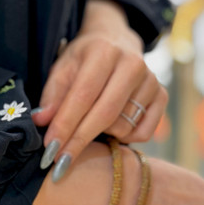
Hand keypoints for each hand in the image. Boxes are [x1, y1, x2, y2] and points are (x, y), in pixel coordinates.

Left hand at [32, 0, 167, 178]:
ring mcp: (152, 81)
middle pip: (105, 114)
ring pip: (123, 126)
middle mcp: (132, 65)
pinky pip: (142, 133)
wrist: (117, 41)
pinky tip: (112, 125)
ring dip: (101, 134)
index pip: (83, 96)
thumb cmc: (84, 58)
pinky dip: (124, 137)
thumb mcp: (63, 67)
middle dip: (79, 141)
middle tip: (59, 163)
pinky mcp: (162, 96)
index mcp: (104, 52)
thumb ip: (52, 95)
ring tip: (89, 122)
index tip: (50, 149)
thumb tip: (41, 120)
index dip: (65, 125)